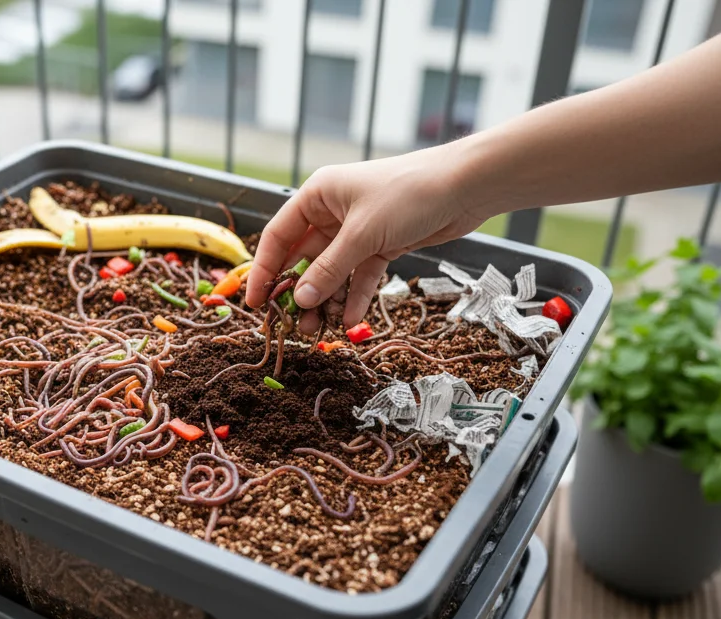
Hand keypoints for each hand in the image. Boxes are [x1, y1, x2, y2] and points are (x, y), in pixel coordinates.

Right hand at [244, 146, 488, 333]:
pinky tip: (350, 321)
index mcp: (316, 196)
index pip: (278, 237)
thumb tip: (300, 300)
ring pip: (332, 271)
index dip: (264, 270)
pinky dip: (354, 297)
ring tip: (319, 330)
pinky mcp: (381, 244)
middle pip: (304, 259)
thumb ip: (329, 269)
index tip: (255, 303)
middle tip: (292, 325)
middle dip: (299, 293)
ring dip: (325, 300)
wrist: (465, 186)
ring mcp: (357, 230)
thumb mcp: (362, 234)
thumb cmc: (408, 194)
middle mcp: (331, 212)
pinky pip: (359, 276)